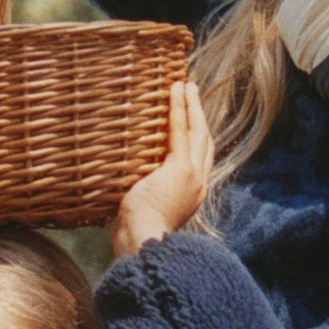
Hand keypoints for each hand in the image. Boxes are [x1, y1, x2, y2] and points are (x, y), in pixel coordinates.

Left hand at [110, 82, 213, 257]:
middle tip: (193, 93)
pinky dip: (178, 108)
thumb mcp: (142, 212)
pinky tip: (175, 90)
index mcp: (191, 196)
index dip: (197, 137)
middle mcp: (198, 184)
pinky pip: (180, 131)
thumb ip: (142, 195)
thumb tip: (123, 187)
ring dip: (191, 106)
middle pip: (205, 141)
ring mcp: (192, 176)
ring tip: (185, 85)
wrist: (143, 243)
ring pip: (197, 132)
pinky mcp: (179, 169)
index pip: (200, 160)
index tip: (192, 120)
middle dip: (200, 116)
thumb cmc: (135, 236)